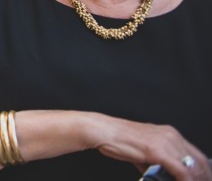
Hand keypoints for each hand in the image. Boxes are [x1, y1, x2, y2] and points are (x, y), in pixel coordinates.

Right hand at [94, 117, 210, 180]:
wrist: (105, 132)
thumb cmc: (120, 140)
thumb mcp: (145, 151)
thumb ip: (158, 163)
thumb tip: (165, 177)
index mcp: (170, 134)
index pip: (197, 155)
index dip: (204, 172)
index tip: (203, 180)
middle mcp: (171, 136)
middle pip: (199, 162)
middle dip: (204, 177)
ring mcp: (166, 142)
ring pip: (193, 167)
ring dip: (197, 180)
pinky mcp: (159, 151)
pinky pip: (182, 171)